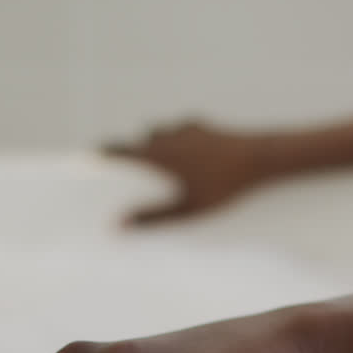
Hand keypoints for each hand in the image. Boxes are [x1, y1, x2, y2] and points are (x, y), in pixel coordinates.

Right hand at [104, 120, 263, 224]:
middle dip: (136, 152)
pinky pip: (182, 129)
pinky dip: (179, 138)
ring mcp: (185, 128)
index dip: (105, 153)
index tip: (94, 157)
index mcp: (157, 154)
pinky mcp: (204, 126)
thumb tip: (118, 226)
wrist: (258, 158)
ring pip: (160, 132)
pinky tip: (186, 150)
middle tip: (131, 167)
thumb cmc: (222, 186)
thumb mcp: (186, 209)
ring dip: (157, 143)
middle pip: (141, 141)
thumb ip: (152, 217)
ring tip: (160, 161)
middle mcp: (166, 136)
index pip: (121, 149)